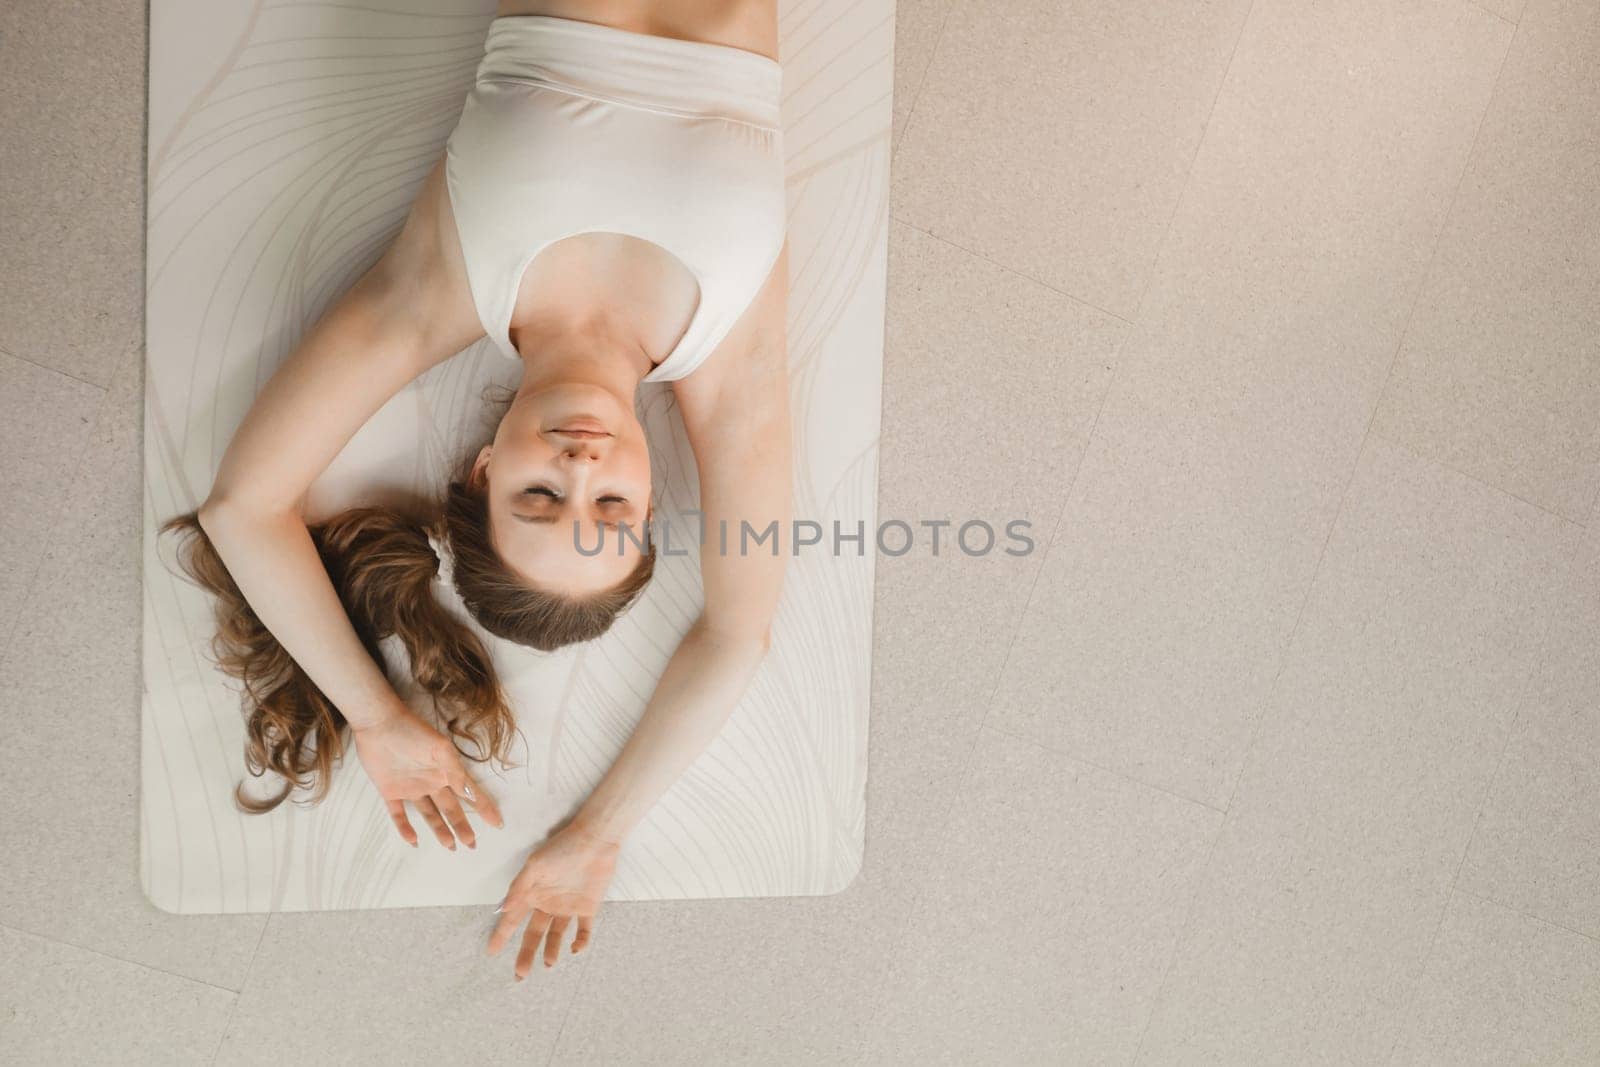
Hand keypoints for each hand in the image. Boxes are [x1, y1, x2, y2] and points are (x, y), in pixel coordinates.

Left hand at [350, 705, 503, 848]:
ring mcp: (411, 788)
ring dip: (439, 830)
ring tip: (451, 846)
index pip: (469, 793)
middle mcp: (432, 782)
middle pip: (450, 809)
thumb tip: (471, 794)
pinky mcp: (390, 791)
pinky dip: (405, 828)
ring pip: (429, 814)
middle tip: (472, 844)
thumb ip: (455, 772)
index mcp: (446, 771)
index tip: (497, 823)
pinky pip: (398, 814)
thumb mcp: (440, 749)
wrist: (379, 724)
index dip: (484, 807)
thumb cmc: (414, 732)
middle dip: (462, 826)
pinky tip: (413, 841)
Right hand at [488, 819, 621, 978]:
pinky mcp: (588, 908)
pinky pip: (583, 930)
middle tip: (520, 975)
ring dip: (551, 951)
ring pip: (556, 936)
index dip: (501, 935)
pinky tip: (575, 949)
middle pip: (534, 934)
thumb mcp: (535, 866)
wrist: (595, 840)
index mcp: (532, 894)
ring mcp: (568, 907)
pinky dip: (580, 942)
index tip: (491, 951)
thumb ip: (519, 888)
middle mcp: (548, 904)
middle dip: (526, 954)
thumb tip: (502, 909)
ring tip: (548, 964)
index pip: (513, 919)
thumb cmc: (562, 849)